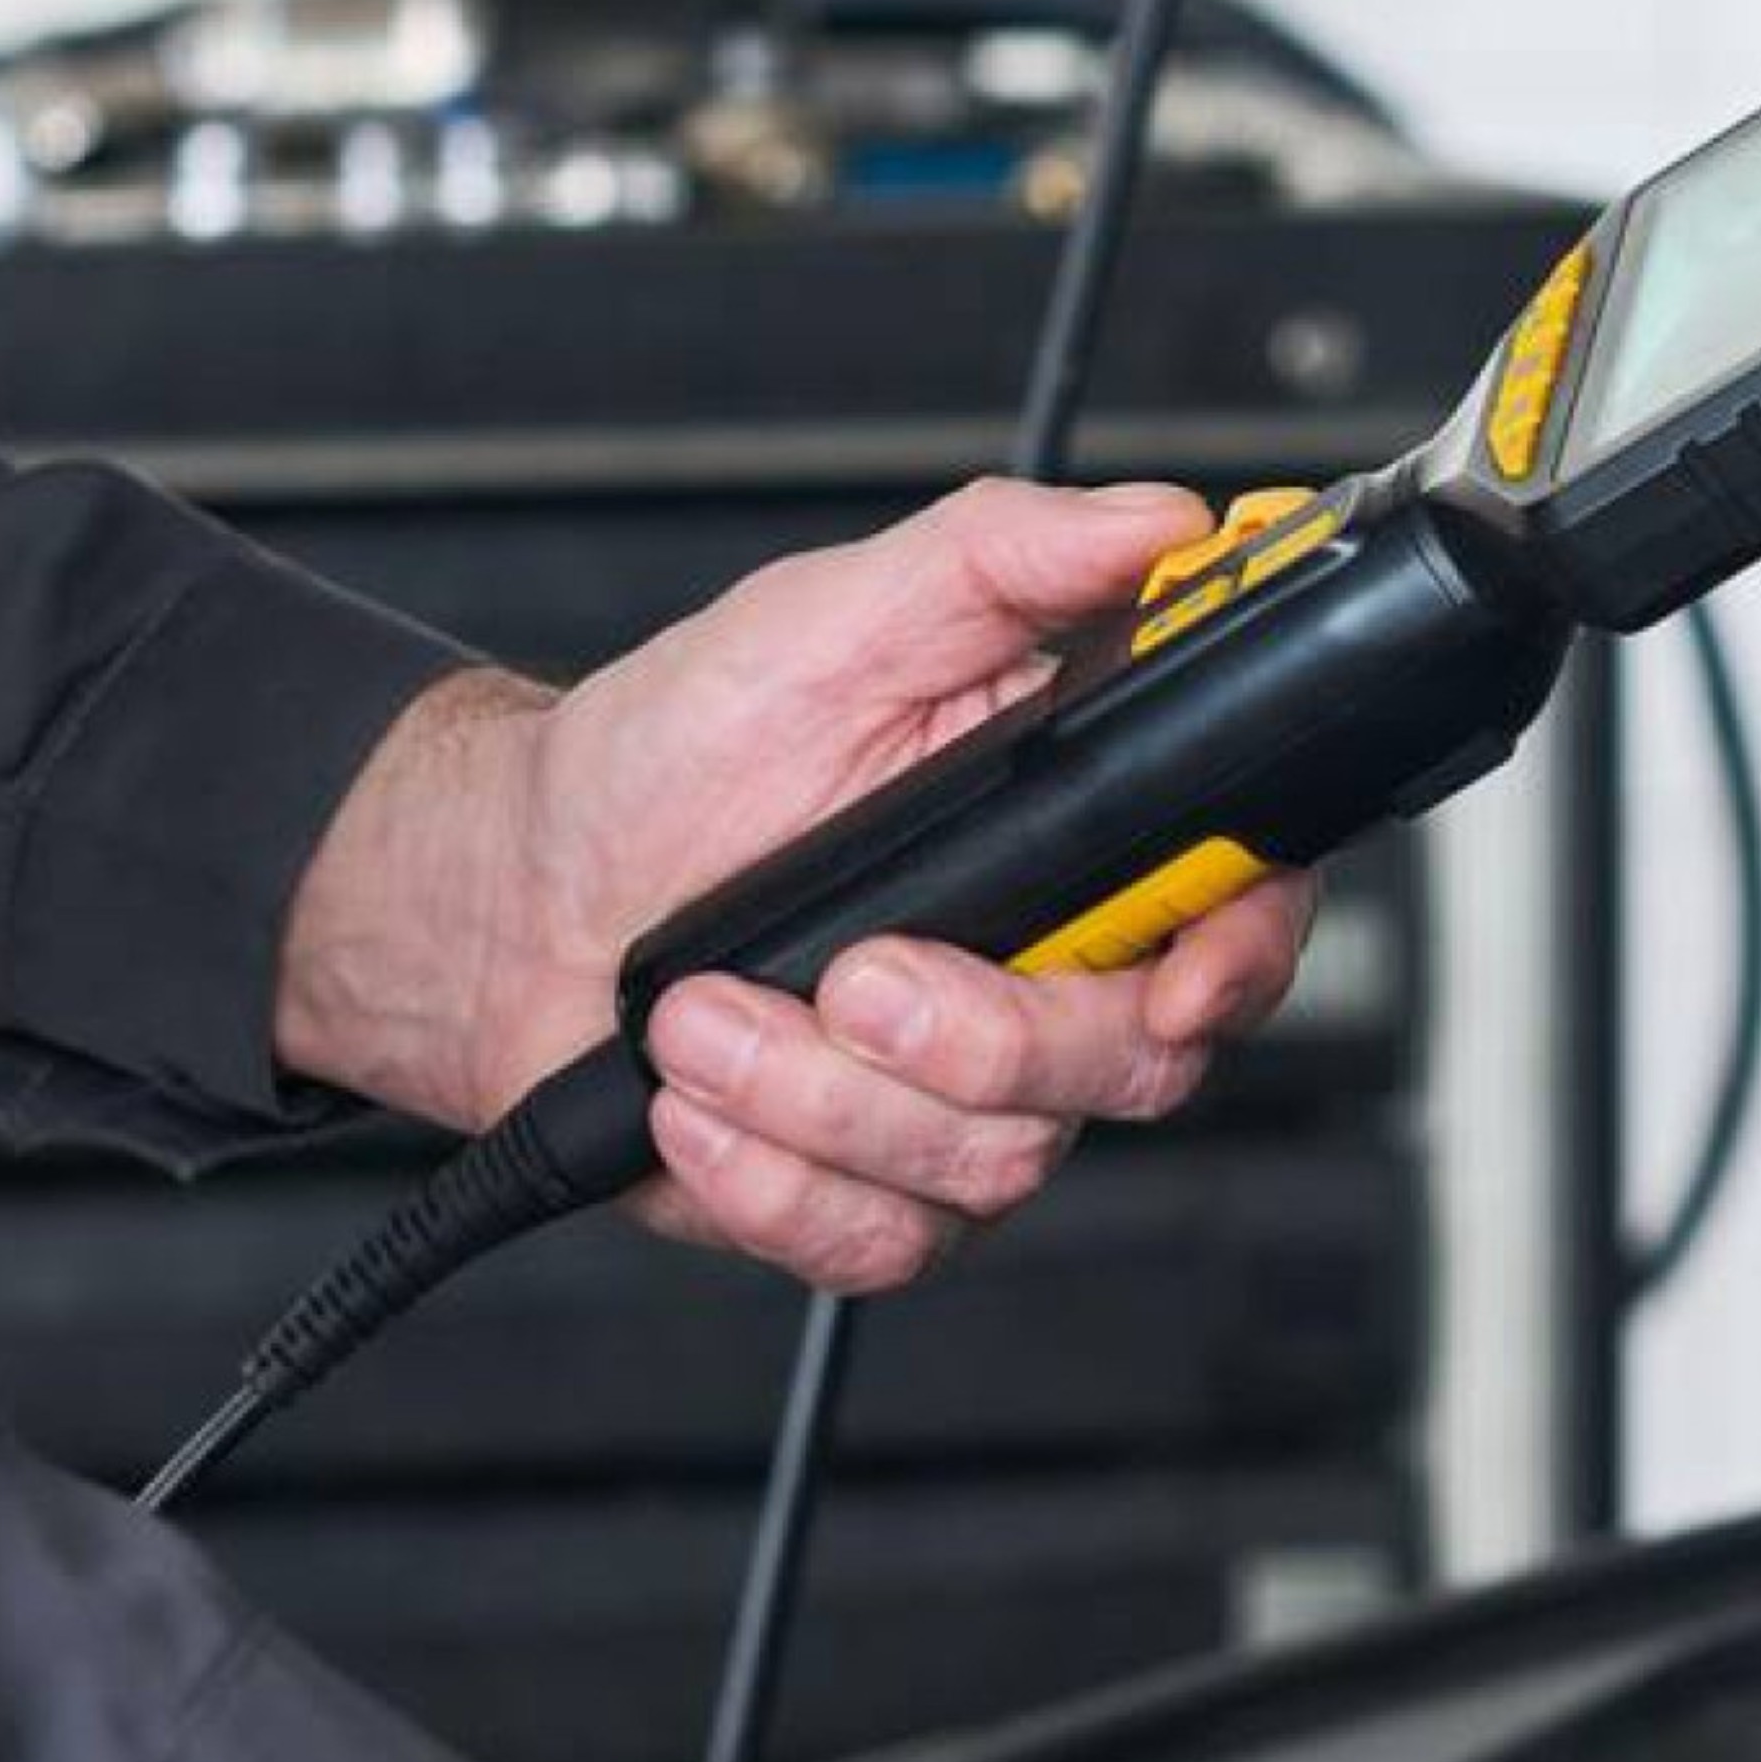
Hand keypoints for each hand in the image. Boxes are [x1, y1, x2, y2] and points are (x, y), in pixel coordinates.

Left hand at [272, 482, 1324, 1291]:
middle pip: (1131, 1068)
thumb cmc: (675, 755)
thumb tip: (1157, 523)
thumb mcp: (833, 618)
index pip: (1238, 914)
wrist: (520, 896)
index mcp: (1072, 841)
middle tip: (851, 974)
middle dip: (978, 1035)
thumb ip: (1004, 559)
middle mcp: (1043, 984)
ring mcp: (964, 1104)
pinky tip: (697, 1098)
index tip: (1180, 981)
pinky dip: (766, 1172)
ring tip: (704, 1011)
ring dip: (817, 1090)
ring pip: (991, 1163)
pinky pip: (878, 1238)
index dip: (1239, 958)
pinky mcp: (873, 1200)